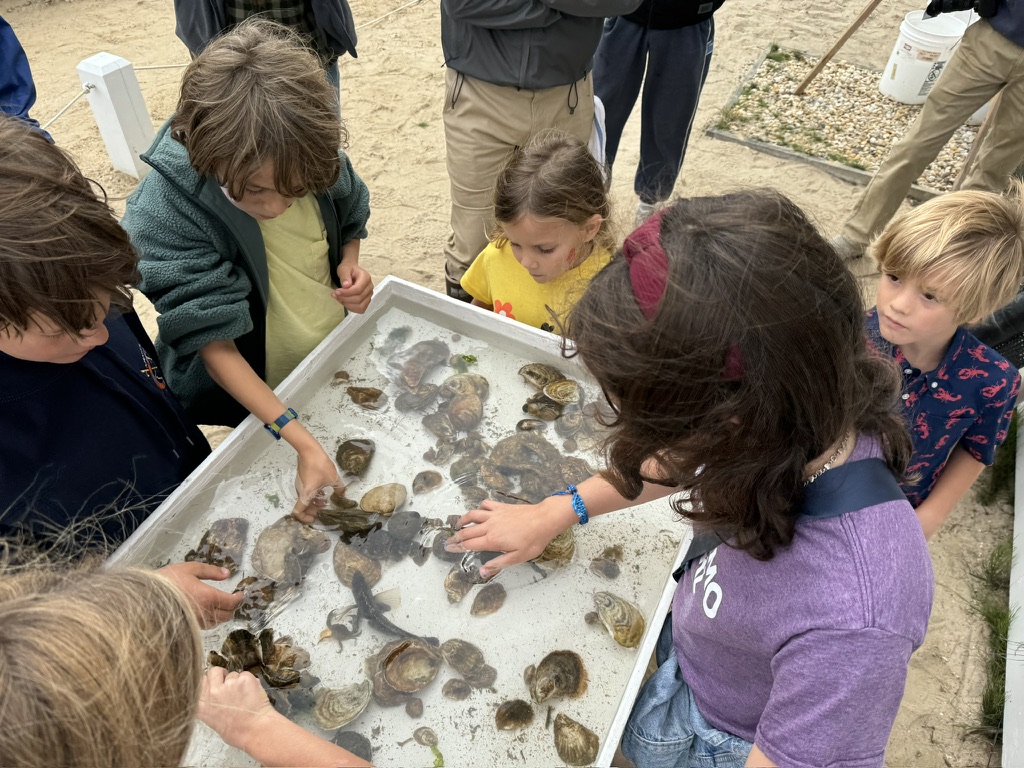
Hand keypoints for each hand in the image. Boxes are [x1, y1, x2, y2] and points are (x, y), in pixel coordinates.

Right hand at [157, 562, 243, 628]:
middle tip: (232, 599)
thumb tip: (227, 573)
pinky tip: (206, 612)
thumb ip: (210, 571)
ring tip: (220, 606)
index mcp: (209, 597)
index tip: (240, 593)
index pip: (231, 602)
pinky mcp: (188, 628)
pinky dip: (210, 619)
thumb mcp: (190, 569)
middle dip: (232, 607)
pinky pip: (205, 626)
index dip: (239, 598)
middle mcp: (205, 613)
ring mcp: (197, 623)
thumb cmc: (168, 581)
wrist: (144, 599)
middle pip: (227, 615)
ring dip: (222, 614)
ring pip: (217, 622)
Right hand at [199, 667, 276, 750]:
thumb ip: (210, 703)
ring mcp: (228, 684)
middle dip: (222, 675)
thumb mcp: (212, 720)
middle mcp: (212, 692)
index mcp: (202, 704)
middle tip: (230, 685)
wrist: (255, 731)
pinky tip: (252, 694)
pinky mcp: (244, 679)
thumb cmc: (236, 732)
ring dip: (238, 681)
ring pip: (232, 674)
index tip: (216, 685)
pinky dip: (249, 682)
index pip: (200, 681)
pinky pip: (245, 675)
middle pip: (213, 671)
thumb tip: (213, 692)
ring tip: (244, 697)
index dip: (210, 681)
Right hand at [291, 441, 344, 523]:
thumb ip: (339, 489)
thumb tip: (342, 495)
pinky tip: (323, 491)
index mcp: (305, 494)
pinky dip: (313, 495)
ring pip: (305, 499)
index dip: (304, 518)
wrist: (309, 450)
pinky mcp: (302, 479)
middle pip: (303, 507)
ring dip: (314, 502)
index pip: (297, 512)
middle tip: (323, 509)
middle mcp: (300, 491)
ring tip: (325, 501)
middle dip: (313, 511)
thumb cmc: (319, 465)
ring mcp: (300, 485)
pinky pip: (306, 492)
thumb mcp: (333, 478)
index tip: (313, 518)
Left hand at [332, 262, 373, 313]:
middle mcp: (370, 287)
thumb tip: (346, 285)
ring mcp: (369, 295)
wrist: (352, 272)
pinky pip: (361, 309)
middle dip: (345, 298)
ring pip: (360, 306)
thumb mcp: (344, 268)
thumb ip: (345, 276)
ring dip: (348, 305)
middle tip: (335, 294)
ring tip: (339, 299)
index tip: (336, 291)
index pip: (358, 289)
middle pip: (359, 298)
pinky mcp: (367, 301)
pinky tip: (344, 302)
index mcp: (366, 278)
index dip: (346, 293)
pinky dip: (352, 308)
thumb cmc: (348, 269)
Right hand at [446, 497, 570, 577]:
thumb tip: (481, 571)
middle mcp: (490, 526)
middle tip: (448, 541)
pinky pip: (485, 504)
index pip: (469, 544)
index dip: (457, 547)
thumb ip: (498, 564)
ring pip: (472, 515)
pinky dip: (479, 507)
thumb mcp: (517, 558)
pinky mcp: (501, 507)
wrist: (544, 519)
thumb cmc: (533, 541)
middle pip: (467, 531)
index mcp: (492, 540)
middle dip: (456, 536)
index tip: (449, 549)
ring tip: (458, 525)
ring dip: (463, 520)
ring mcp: (495, 514)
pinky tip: (479, 511)